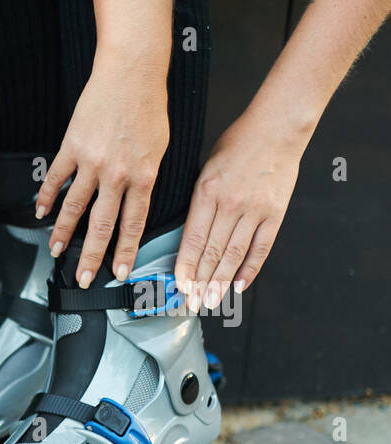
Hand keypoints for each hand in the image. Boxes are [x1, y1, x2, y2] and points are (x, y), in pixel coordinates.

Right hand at [35, 55, 169, 285]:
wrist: (131, 74)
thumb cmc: (149, 107)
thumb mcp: (159, 148)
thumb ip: (145, 177)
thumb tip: (134, 202)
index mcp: (143, 175)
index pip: (133, 224)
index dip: (124, 251)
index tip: (118, 273)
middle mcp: (117, 173)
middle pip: (102, 224)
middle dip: (91, 256)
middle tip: (82, 277)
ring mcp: (92, 162)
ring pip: (75, 207)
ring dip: (64, 233)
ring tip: (56, 250)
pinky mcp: (72, 147)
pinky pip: (56, 179)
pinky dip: (47, 197)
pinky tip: (41, 212)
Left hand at [174, 113, 300, 310]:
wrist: (277, 127)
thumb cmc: (237, 145)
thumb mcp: (205, 170)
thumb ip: (198, 204)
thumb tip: (189, 239)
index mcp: (207, 193)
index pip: (193, 239)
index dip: (185, 267)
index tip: (179, 288)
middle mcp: (230, 204)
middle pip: (213, 252)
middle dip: (200, 283)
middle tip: (192, 304)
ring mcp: (255, 210)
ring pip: (235, 254)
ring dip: (221, 282)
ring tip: (212, 301)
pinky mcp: (276, 212)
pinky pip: (261, 247)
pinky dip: (250, 269)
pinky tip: (239, 285)